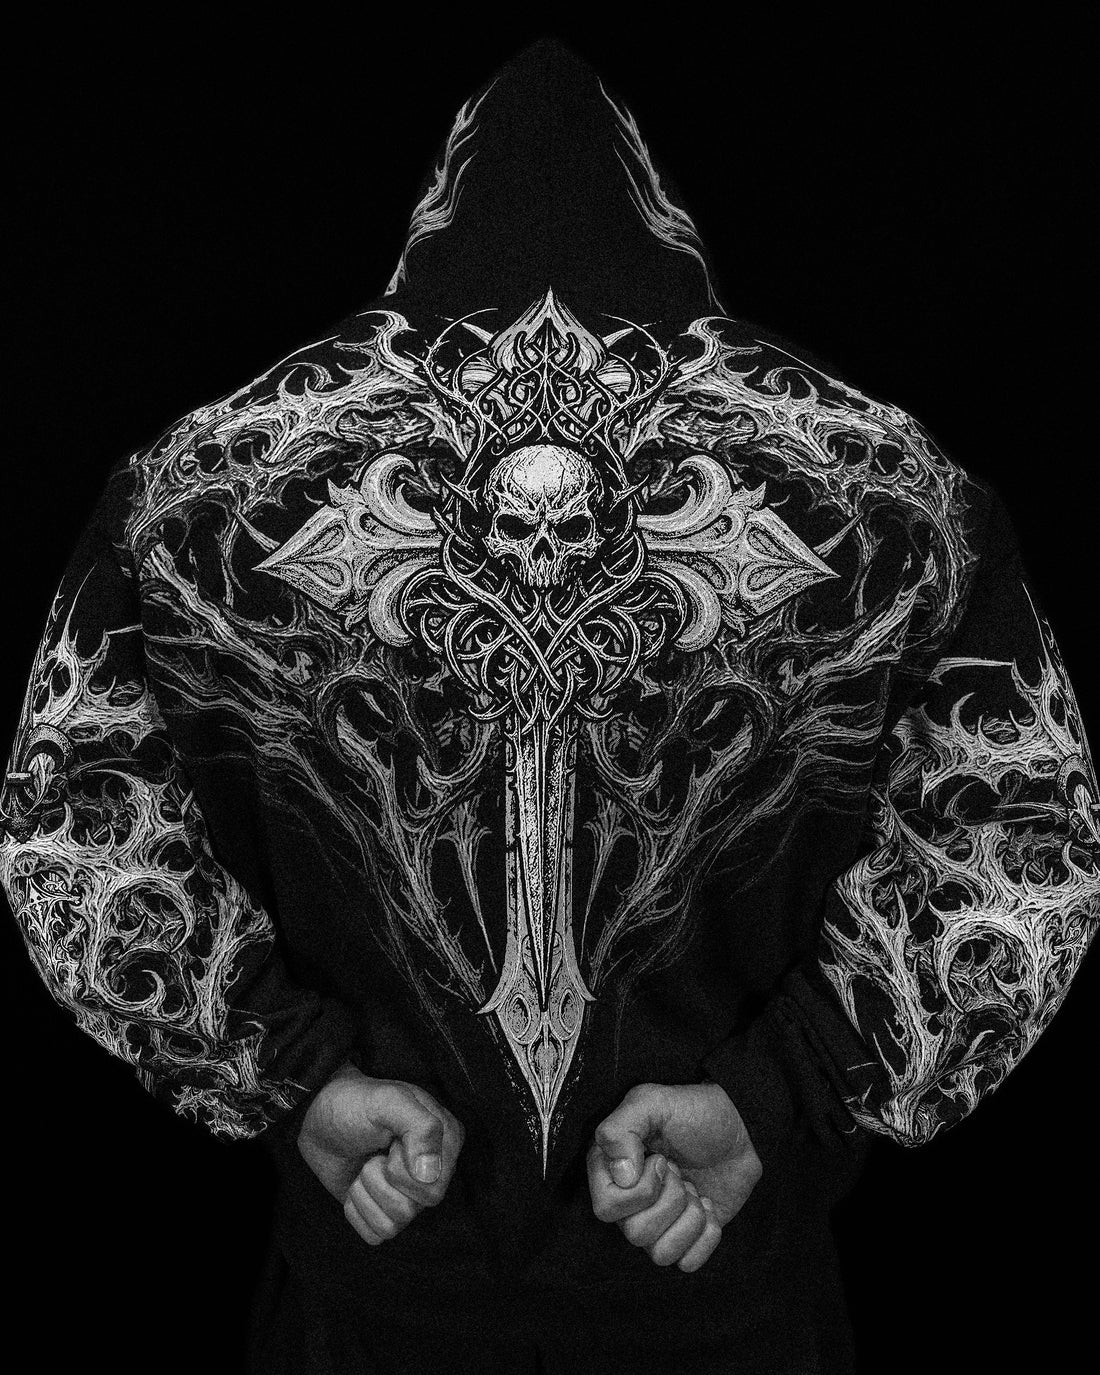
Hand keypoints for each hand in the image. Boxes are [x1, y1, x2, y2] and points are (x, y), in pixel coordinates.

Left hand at [298, 1061, 464, 1246]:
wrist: (317, 1117)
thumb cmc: (355, 1103)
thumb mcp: (388, 1100)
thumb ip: (420, 1127)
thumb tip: (430, 1173)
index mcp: (446, 1141)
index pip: (435, 1186)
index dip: (404, 1170)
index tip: (391, 1141)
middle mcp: (434, 1171)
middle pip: (414, 1209)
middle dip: (381, 1181)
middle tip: (377, 1153)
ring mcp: (409, 1193)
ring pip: (394, 1223)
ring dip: (367, 1190)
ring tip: (365, 1163)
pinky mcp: (384, 1210)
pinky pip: (376, 1234)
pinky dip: (357, 1209)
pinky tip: (357, 1182)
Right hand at [587, 1080, 762, 1272]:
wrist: (740, 1126)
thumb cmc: (694, 1111)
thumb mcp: (653, 1101)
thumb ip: (621, 1127)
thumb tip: (621, 1175)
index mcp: (612, 1170)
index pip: (605, 1209)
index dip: (640, 1190)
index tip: (660, 1159)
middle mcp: (629, 1202)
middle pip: (635, 1234)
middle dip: (670, 1200)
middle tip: (680, 1172)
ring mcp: (659, 1222)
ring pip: (660, 1254)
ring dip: (689, 1218)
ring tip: (694, 1189)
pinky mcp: (688, 1237)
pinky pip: (688, 1263)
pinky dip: (705, 1236)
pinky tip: (708, 1207)